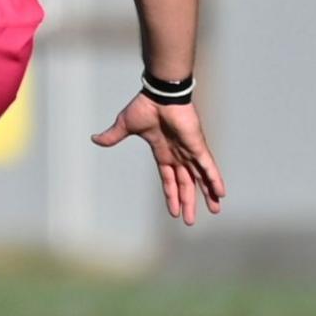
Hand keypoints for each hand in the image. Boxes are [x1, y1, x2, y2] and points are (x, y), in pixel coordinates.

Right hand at [92, 93, 225, 224]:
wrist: (160, 94)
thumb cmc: (145, 107)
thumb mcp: (125, 126)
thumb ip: (113, 136)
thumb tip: (94, 139)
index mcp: (163, 153)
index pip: (169, 180)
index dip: (171, 195)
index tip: (174, 211)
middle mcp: (179, 155)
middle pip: (185, 184)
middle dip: (188, 202)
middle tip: (190, 220)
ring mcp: (189, 151)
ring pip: (199, 179)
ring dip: (206, 195)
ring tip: (215, 210)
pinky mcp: (197, 146)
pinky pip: (208, 167)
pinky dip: (214, 179)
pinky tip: (221, 193)